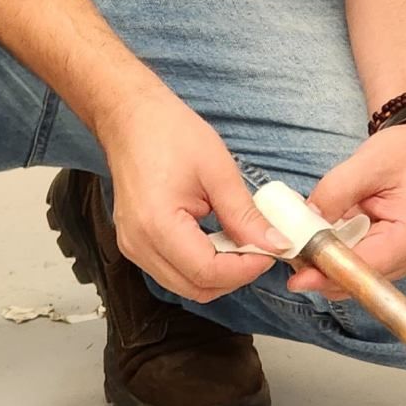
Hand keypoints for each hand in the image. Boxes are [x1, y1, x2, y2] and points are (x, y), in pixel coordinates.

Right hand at [95, 87, 285, 302]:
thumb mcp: (218, 170)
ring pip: (185, 285)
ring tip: (241, 242)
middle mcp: (139, 244)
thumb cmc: (168, 133)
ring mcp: (133, 247)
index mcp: (157, 225)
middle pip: (196, 288)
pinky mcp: (136, 243)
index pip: (207, 273)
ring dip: (219, 273)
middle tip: (261, 248)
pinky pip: (173, 271)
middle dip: (235, 275)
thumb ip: (245, 214)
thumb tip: (274, 244)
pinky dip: (201, 265)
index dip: (245, 269)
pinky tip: (218, 240)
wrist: (132, 118)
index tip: (271, 251)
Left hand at [288, 120, 405, 299]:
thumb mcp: (371, 162)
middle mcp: (402, 257)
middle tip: (286, 251)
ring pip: (349, 275)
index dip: (328, 273)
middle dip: (319, 271)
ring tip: (294, 241)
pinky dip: (329, 251)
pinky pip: (350, 260)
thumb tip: (305, 219)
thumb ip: (337, 191)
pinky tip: (310, 234)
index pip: (363, 270)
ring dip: (321, 262)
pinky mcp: (379, 250)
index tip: (296, 276)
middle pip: (354, 281)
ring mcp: (391, 257)